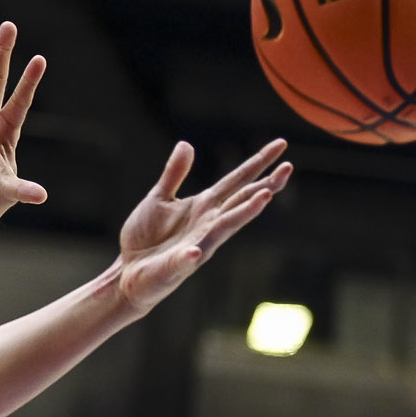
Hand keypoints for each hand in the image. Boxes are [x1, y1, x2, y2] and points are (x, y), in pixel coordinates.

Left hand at [113, 139, 291, 313]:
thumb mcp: (158, 198)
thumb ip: (174, 173)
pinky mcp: (176, 266)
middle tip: (288, 169)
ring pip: (225, 228)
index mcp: (204, 206)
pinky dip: (191, 255)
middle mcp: (207, 225)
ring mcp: (196, 246)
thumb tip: (186, 143)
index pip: (237, 181)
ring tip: (264, 196)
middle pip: (241, 201)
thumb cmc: (146, 238)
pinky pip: (185, 261)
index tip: (281, 145)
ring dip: (245, 212)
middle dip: (265, 186)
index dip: (258, 163)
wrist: (127, 273)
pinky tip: (196, 251)